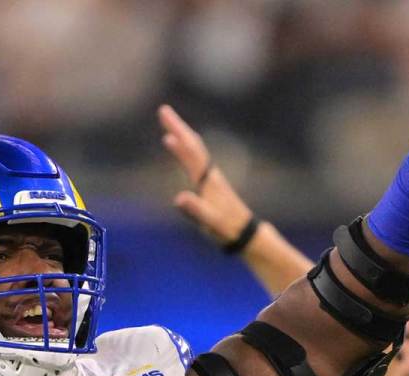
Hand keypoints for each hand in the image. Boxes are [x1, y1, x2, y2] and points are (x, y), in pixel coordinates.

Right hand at [158, 104, 254, 245]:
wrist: (245, 233)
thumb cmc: (226, 228)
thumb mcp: (210, 221)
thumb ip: (195, 209)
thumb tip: (178, 198)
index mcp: (207, 179)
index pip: (190, 152)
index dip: (177, 136)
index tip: (164, 120)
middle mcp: (210, 173)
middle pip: (193, 145)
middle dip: (178, 127)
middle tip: (163, 110)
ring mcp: (211, 178)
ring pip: (195, 151)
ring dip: (182, 136)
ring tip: (169, 127)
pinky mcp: (211, 184)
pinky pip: (196, 160)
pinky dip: (187, 151)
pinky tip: (183, 151)